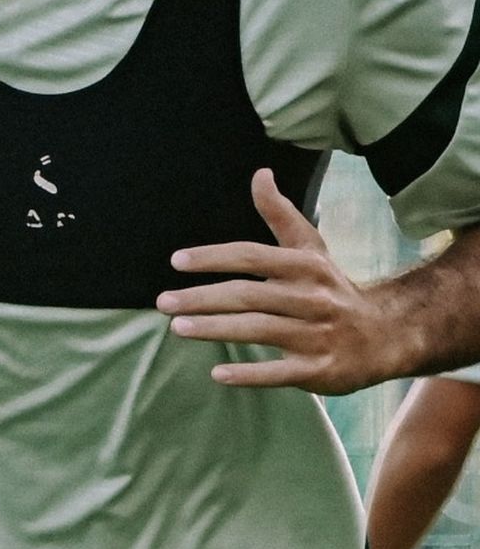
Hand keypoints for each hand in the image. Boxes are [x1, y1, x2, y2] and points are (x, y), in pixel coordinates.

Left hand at [156, 169, 388, 393]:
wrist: (386, 335)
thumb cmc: (332, 288)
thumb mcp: (311, 249)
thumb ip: (280, 214)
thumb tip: (260, 174)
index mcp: (305, 267)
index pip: (252, 256)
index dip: (214, 257)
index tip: (177, 261)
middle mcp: (311, 298)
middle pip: (248, 295)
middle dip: (202, 298)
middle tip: (163, 302)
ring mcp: (316, 335)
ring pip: (258, 330)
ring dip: (215, 329)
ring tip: (177, 328)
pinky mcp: (318, 369)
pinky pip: (278, 372)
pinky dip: (249, 374)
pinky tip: (217, 374)